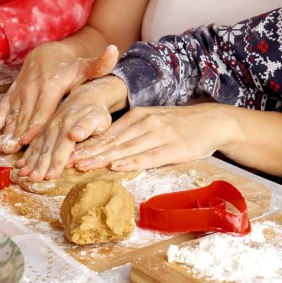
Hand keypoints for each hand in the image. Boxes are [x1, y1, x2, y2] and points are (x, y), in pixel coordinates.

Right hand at [0, 43, 117, 153]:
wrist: (48, 52)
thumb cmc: (71, 66)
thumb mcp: (86, 66)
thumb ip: (100, 64)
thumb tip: (114, 50)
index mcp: (52, 86)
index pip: (43, 109)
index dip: (35, 125)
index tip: (28, 140)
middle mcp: (34, 88)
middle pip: (26, 116)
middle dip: (19, 135)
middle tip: (12, 152)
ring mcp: (21, 91)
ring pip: (13, 114)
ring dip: (6, 132)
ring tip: (2, 148)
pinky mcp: (13, 93)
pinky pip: (3, 107)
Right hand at [15, 76, 127, 180]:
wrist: (86, 98)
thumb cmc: (96, 113)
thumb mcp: (98, 118)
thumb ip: (87, 127)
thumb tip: (74, 135)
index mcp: (70, 123)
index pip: (63, 145)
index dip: (57, 161)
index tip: (51, 175)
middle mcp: (55, 124)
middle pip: (47, 147)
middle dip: (39, 165)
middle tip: (33, 180)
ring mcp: (47, 127)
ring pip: (37, 145)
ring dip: (29, 161)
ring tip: (23, 175)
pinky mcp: (42, 129)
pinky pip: (33, 143)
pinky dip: (27, 155)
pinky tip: (20, 165)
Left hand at [72, 103, 233, 171]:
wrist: (213, 121)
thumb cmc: (180, 125)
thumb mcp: (154, 121)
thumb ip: (133, 131)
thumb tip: (108, 146)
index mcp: (139, 116)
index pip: (108, 132)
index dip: (87, 143)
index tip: (68, 152)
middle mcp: (146, 123)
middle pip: (112, 140)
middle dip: (88, 152)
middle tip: (67, 161)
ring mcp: (160, 135)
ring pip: (126, 148)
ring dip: (103, 158)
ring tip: (84, 165)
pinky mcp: (173, 148)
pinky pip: (149, 156)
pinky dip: (131, 162)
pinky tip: (116, 166)